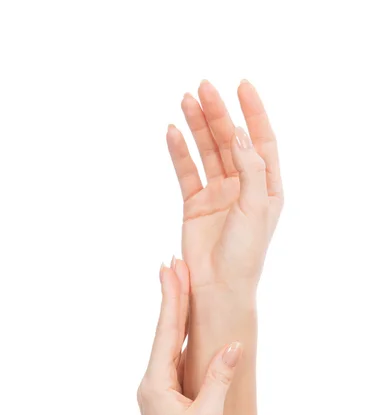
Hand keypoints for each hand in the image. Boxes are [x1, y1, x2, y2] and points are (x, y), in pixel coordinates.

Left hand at [137, 260, 241, 414]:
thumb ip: (220, 377)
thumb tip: (233, 345)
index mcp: (156, 384)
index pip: (166, 332)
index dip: (172, 299)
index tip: (171, 269)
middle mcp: (152, 384)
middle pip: (164, 333)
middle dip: (172, 299)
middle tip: (173, 265)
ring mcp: (159, 393)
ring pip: (169, 347)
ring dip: (175, 317)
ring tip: (179, 288)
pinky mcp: (168, 401)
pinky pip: (175, 363)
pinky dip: (180, 341)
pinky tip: (185, 330)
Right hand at [166, 79, 283, 293]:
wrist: (218, 286)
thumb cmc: (245, 253)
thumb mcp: (255, 207)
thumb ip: (250, 169)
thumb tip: (240, 133)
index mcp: (266, 186)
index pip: (262, 140)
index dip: (253, 112)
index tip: (242, 85)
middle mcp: (243, 185)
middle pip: (230, 140)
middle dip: (218, 113)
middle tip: (204, 87)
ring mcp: (218, 193)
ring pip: (208, 151)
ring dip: (198, 126)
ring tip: (186, 101)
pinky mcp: (195, 203)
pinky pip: (187, 171)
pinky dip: (180, 152)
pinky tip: (173, 132)